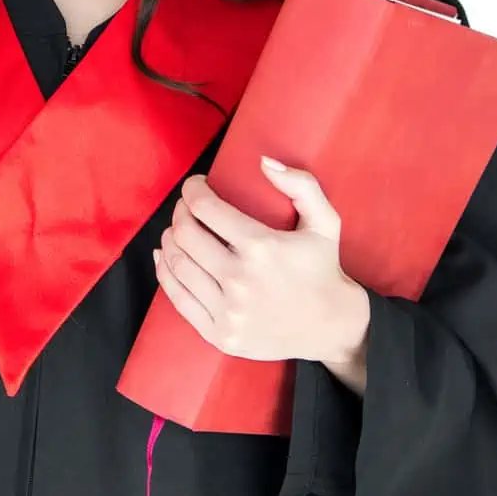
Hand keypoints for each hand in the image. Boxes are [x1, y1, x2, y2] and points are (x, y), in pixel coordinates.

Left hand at [152, 161, 370, 367]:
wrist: (331, 328)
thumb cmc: (323, 269)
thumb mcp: (325, 222)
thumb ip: (300, 185)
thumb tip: (263, 162)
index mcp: (261, 247)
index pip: (205, 207)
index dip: (192, 189)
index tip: (195, 185)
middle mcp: (240, 279)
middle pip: (185, 234)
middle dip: (180, 212)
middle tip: (187, 207)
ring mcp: (228, 311)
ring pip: (177, 264)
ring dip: (170, 240)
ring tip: (177, 230)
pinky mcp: (220, 334)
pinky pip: (178, 299)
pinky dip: (165, 273)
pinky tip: (166, 257)